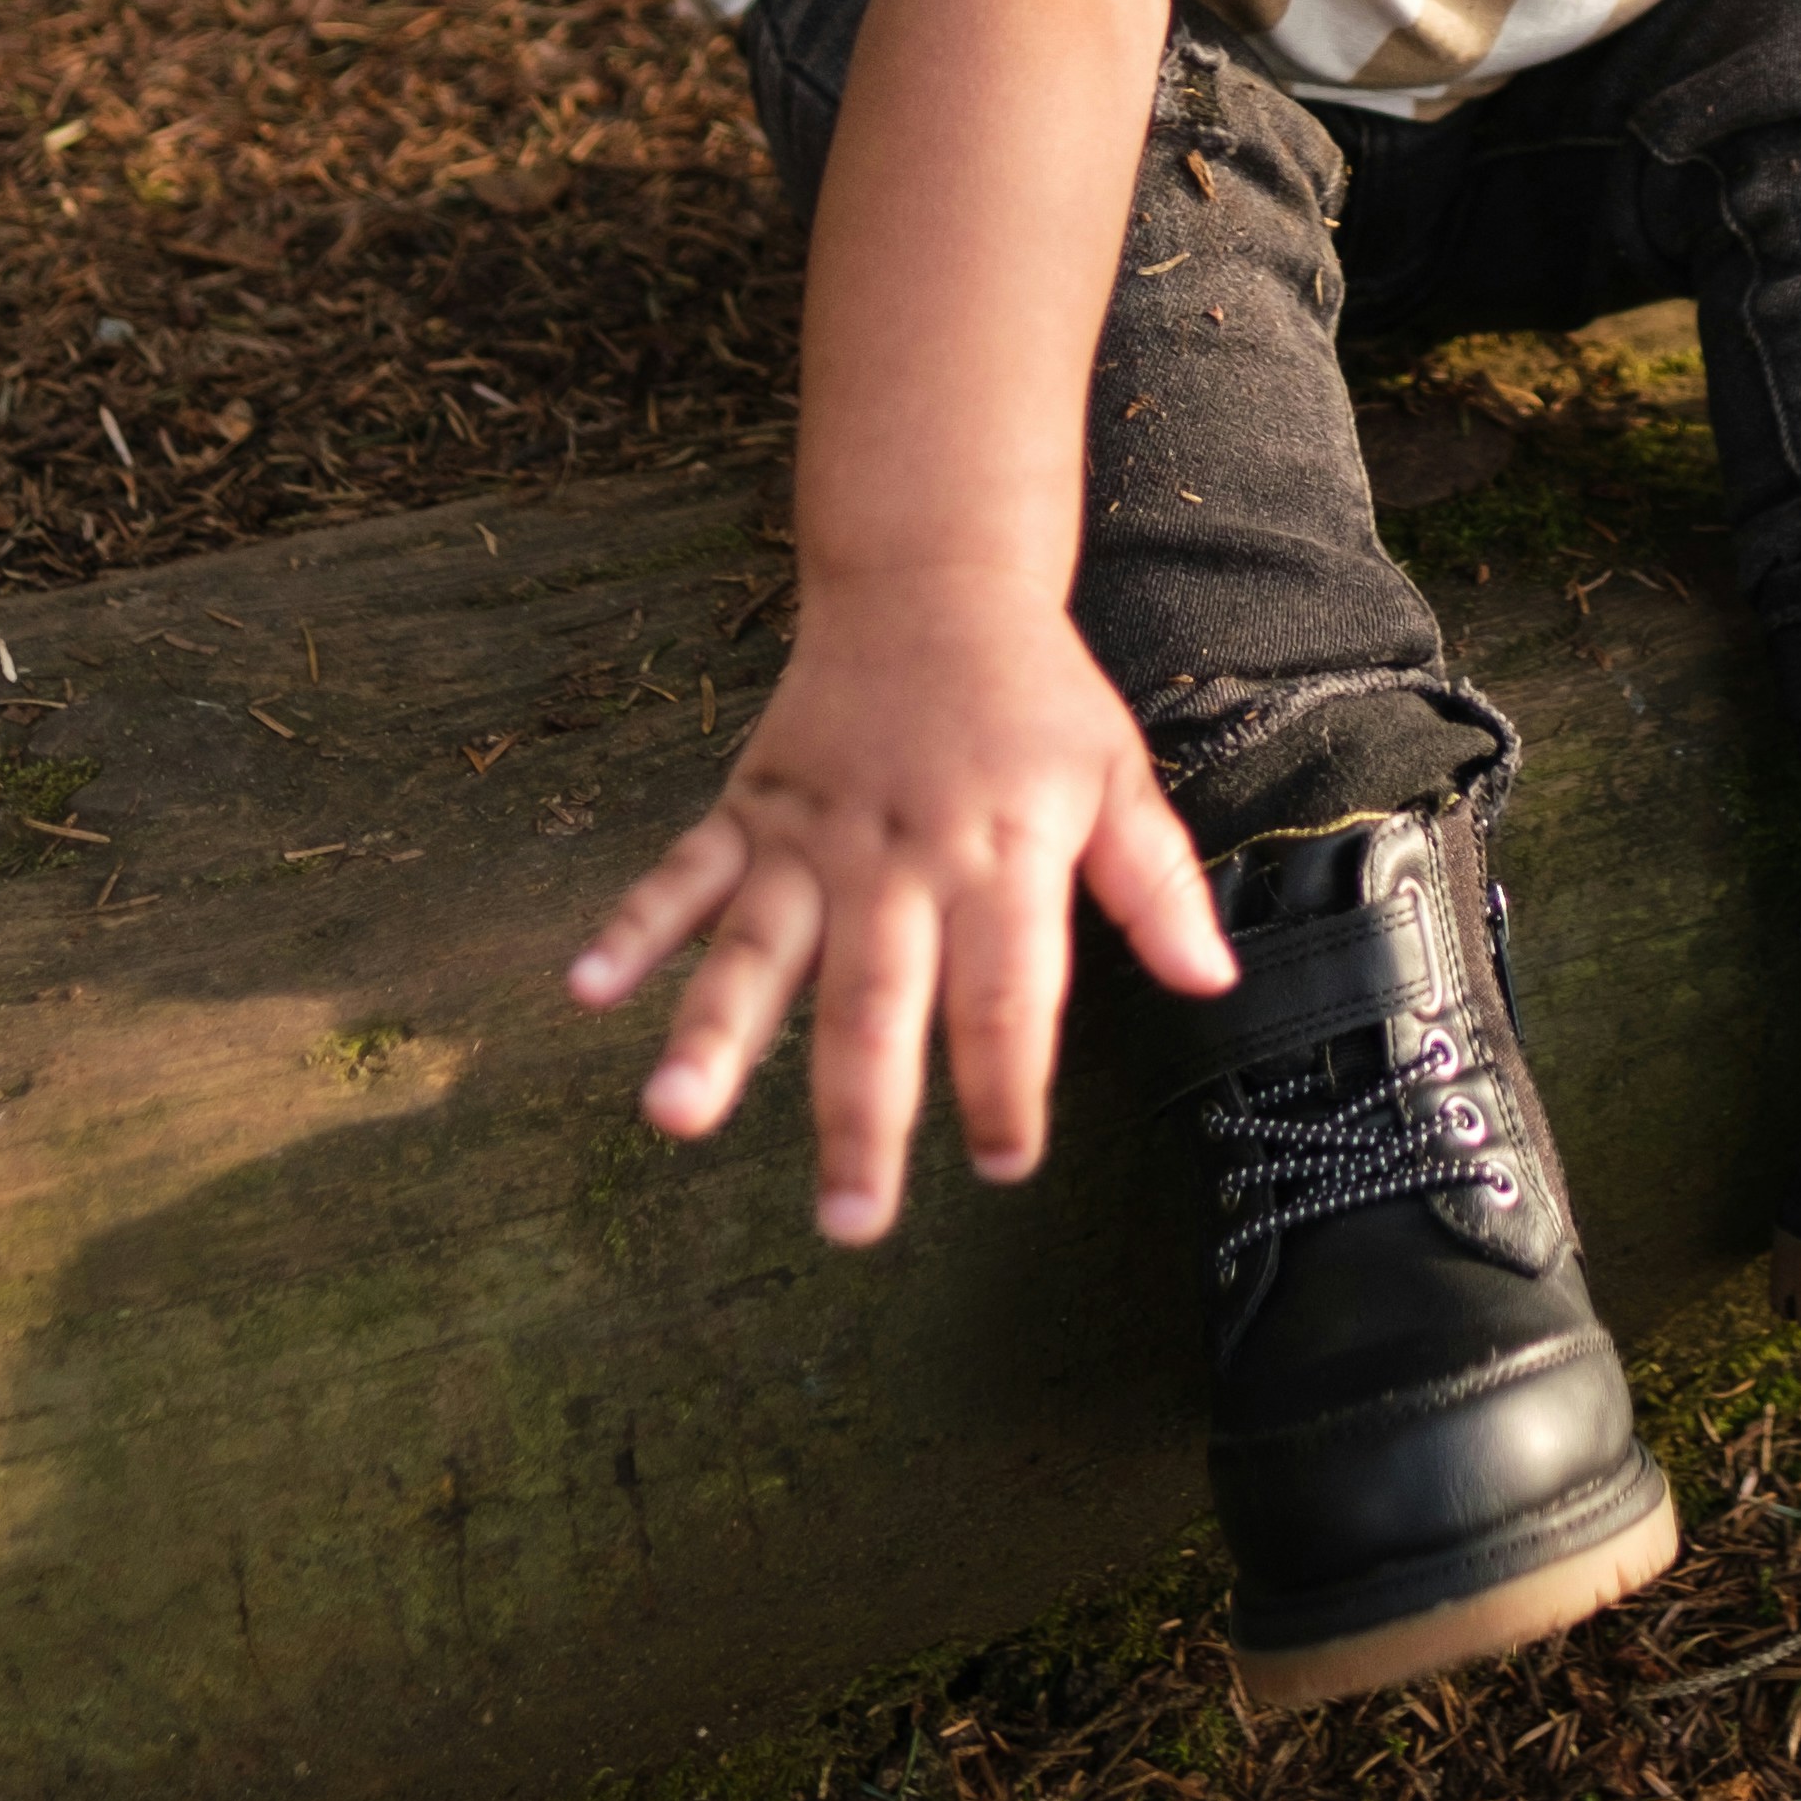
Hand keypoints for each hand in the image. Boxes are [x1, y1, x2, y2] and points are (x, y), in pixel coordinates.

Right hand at [563, 578, 1233, 1244]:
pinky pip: (683, 873)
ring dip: (714, 1032)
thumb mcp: (1117, 773)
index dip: (1007, 1080)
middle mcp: (899, 856)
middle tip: (849, 1220)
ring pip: (759, 947)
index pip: (1006, 990)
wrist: (932, 581)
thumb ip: (1157, 882)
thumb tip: (1213, 982)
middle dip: (860, 1114)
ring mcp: (812, 835)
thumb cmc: (1033, 696)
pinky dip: (634, 926)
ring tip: (675, 1117)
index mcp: (1000, 852)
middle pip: (877, 1000)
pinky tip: (586, 990)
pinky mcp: (751, 809)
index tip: (1004, 1163)